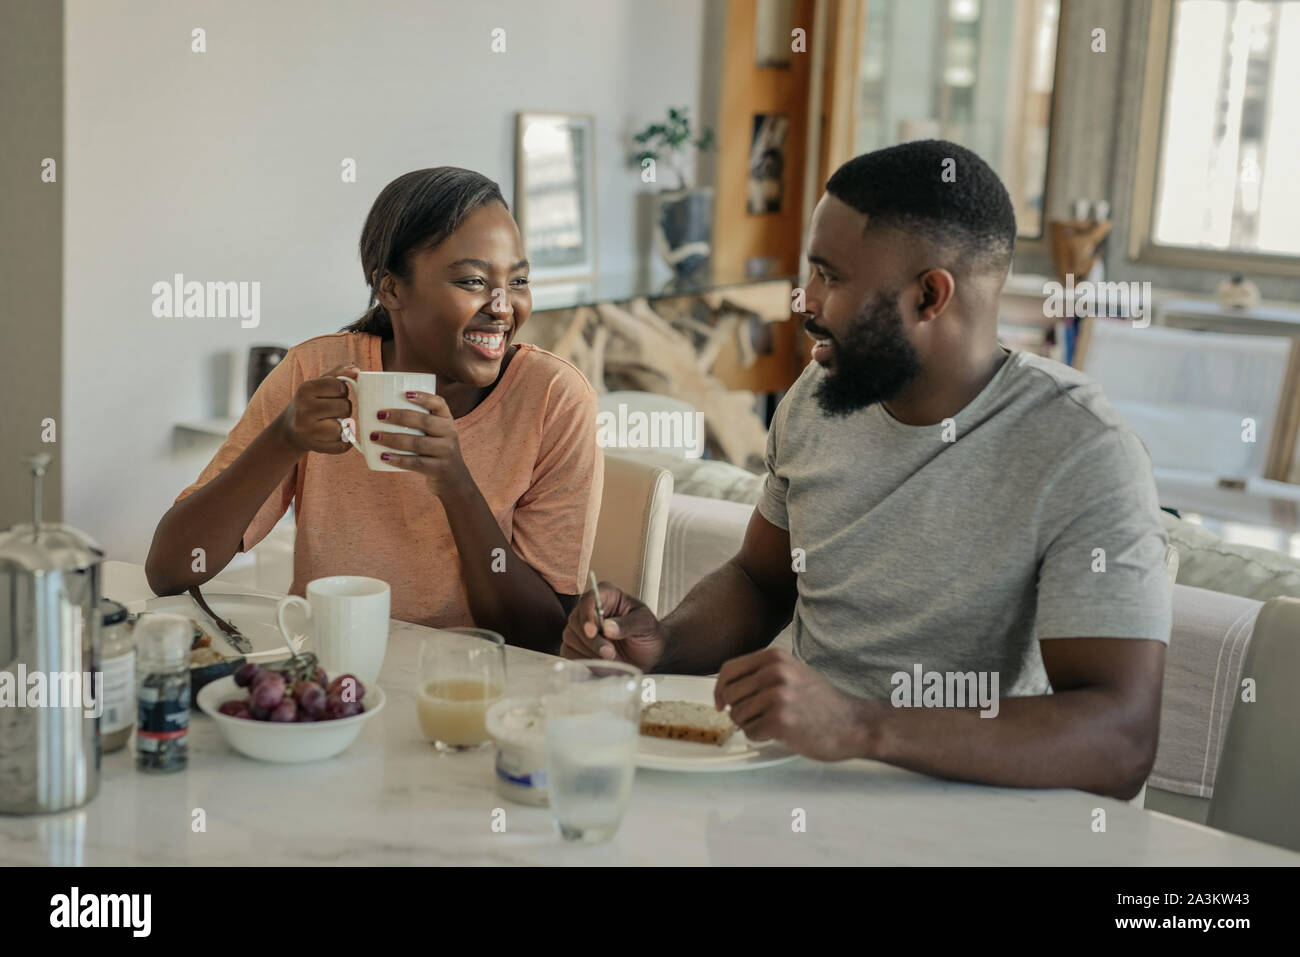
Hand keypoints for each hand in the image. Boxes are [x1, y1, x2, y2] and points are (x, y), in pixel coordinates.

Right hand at [274, 365, 359, 453]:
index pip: (339, 386)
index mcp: (304, 389)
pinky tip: (332, 436)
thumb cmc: (310, 403)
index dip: (342, 391)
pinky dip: (344, 441)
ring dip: (343, 425)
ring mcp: (308, 431)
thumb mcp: (318, 384)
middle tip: (332, 410)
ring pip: (344, 427)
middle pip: (345, 407)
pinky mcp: (316, 447)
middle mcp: (303, 410)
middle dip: (344, 408)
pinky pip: (344, 445)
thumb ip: (338, 373)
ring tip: (331, 422)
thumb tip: (356, 370)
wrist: (290, 431)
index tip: (333, 395)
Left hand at [370, 390, 471, 498]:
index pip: (439, 404)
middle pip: (425, 422)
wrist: (453, 480)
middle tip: (380, 415)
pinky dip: (397, 459)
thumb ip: (418, 422)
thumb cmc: (434, 451)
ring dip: (393, 439)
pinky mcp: (439, 469)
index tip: (405, 393)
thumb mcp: (435, 434)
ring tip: (374, 436)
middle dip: (400, 417)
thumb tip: (380, 410)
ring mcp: (446, 452)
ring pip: (417, 443)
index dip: (424, 397)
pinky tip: (383, 456)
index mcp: (447, 420)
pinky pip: (416, 463)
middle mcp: (450, 434)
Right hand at [561, 582, 666, 670]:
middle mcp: (589, 609)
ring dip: (591, 653)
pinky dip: (585, 661)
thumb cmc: (648, 633)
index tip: (593, 632)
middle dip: (593, 641)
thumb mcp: (646, 624)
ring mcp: (579, 628)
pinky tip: (602, 663)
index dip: (587, 616)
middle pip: (577, 622)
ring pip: (571, 638)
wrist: (648, 654)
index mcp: (607, 595)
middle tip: (611, 653)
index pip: (588, 600)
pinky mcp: (575, 646)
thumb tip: (608, 627)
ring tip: (612, 658)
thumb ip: (629, 624)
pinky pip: (570, 653)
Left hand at [714, 648, 869, 760]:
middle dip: (738, 711)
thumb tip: (724, 688)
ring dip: (750, 725)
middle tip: (758, 718)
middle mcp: (775, 672)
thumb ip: (761, 674)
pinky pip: (750, 733)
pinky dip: (760, 737)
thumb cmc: (819, 702)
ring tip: (774, 724)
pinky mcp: (781, 720)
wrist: (852, 723)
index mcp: (775, 657)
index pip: (729, 670)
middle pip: (729, 695)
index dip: (719, 689)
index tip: (720, 703)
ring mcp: (778, 696)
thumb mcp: (791, 673)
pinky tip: (780, 733)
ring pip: (737, 716)